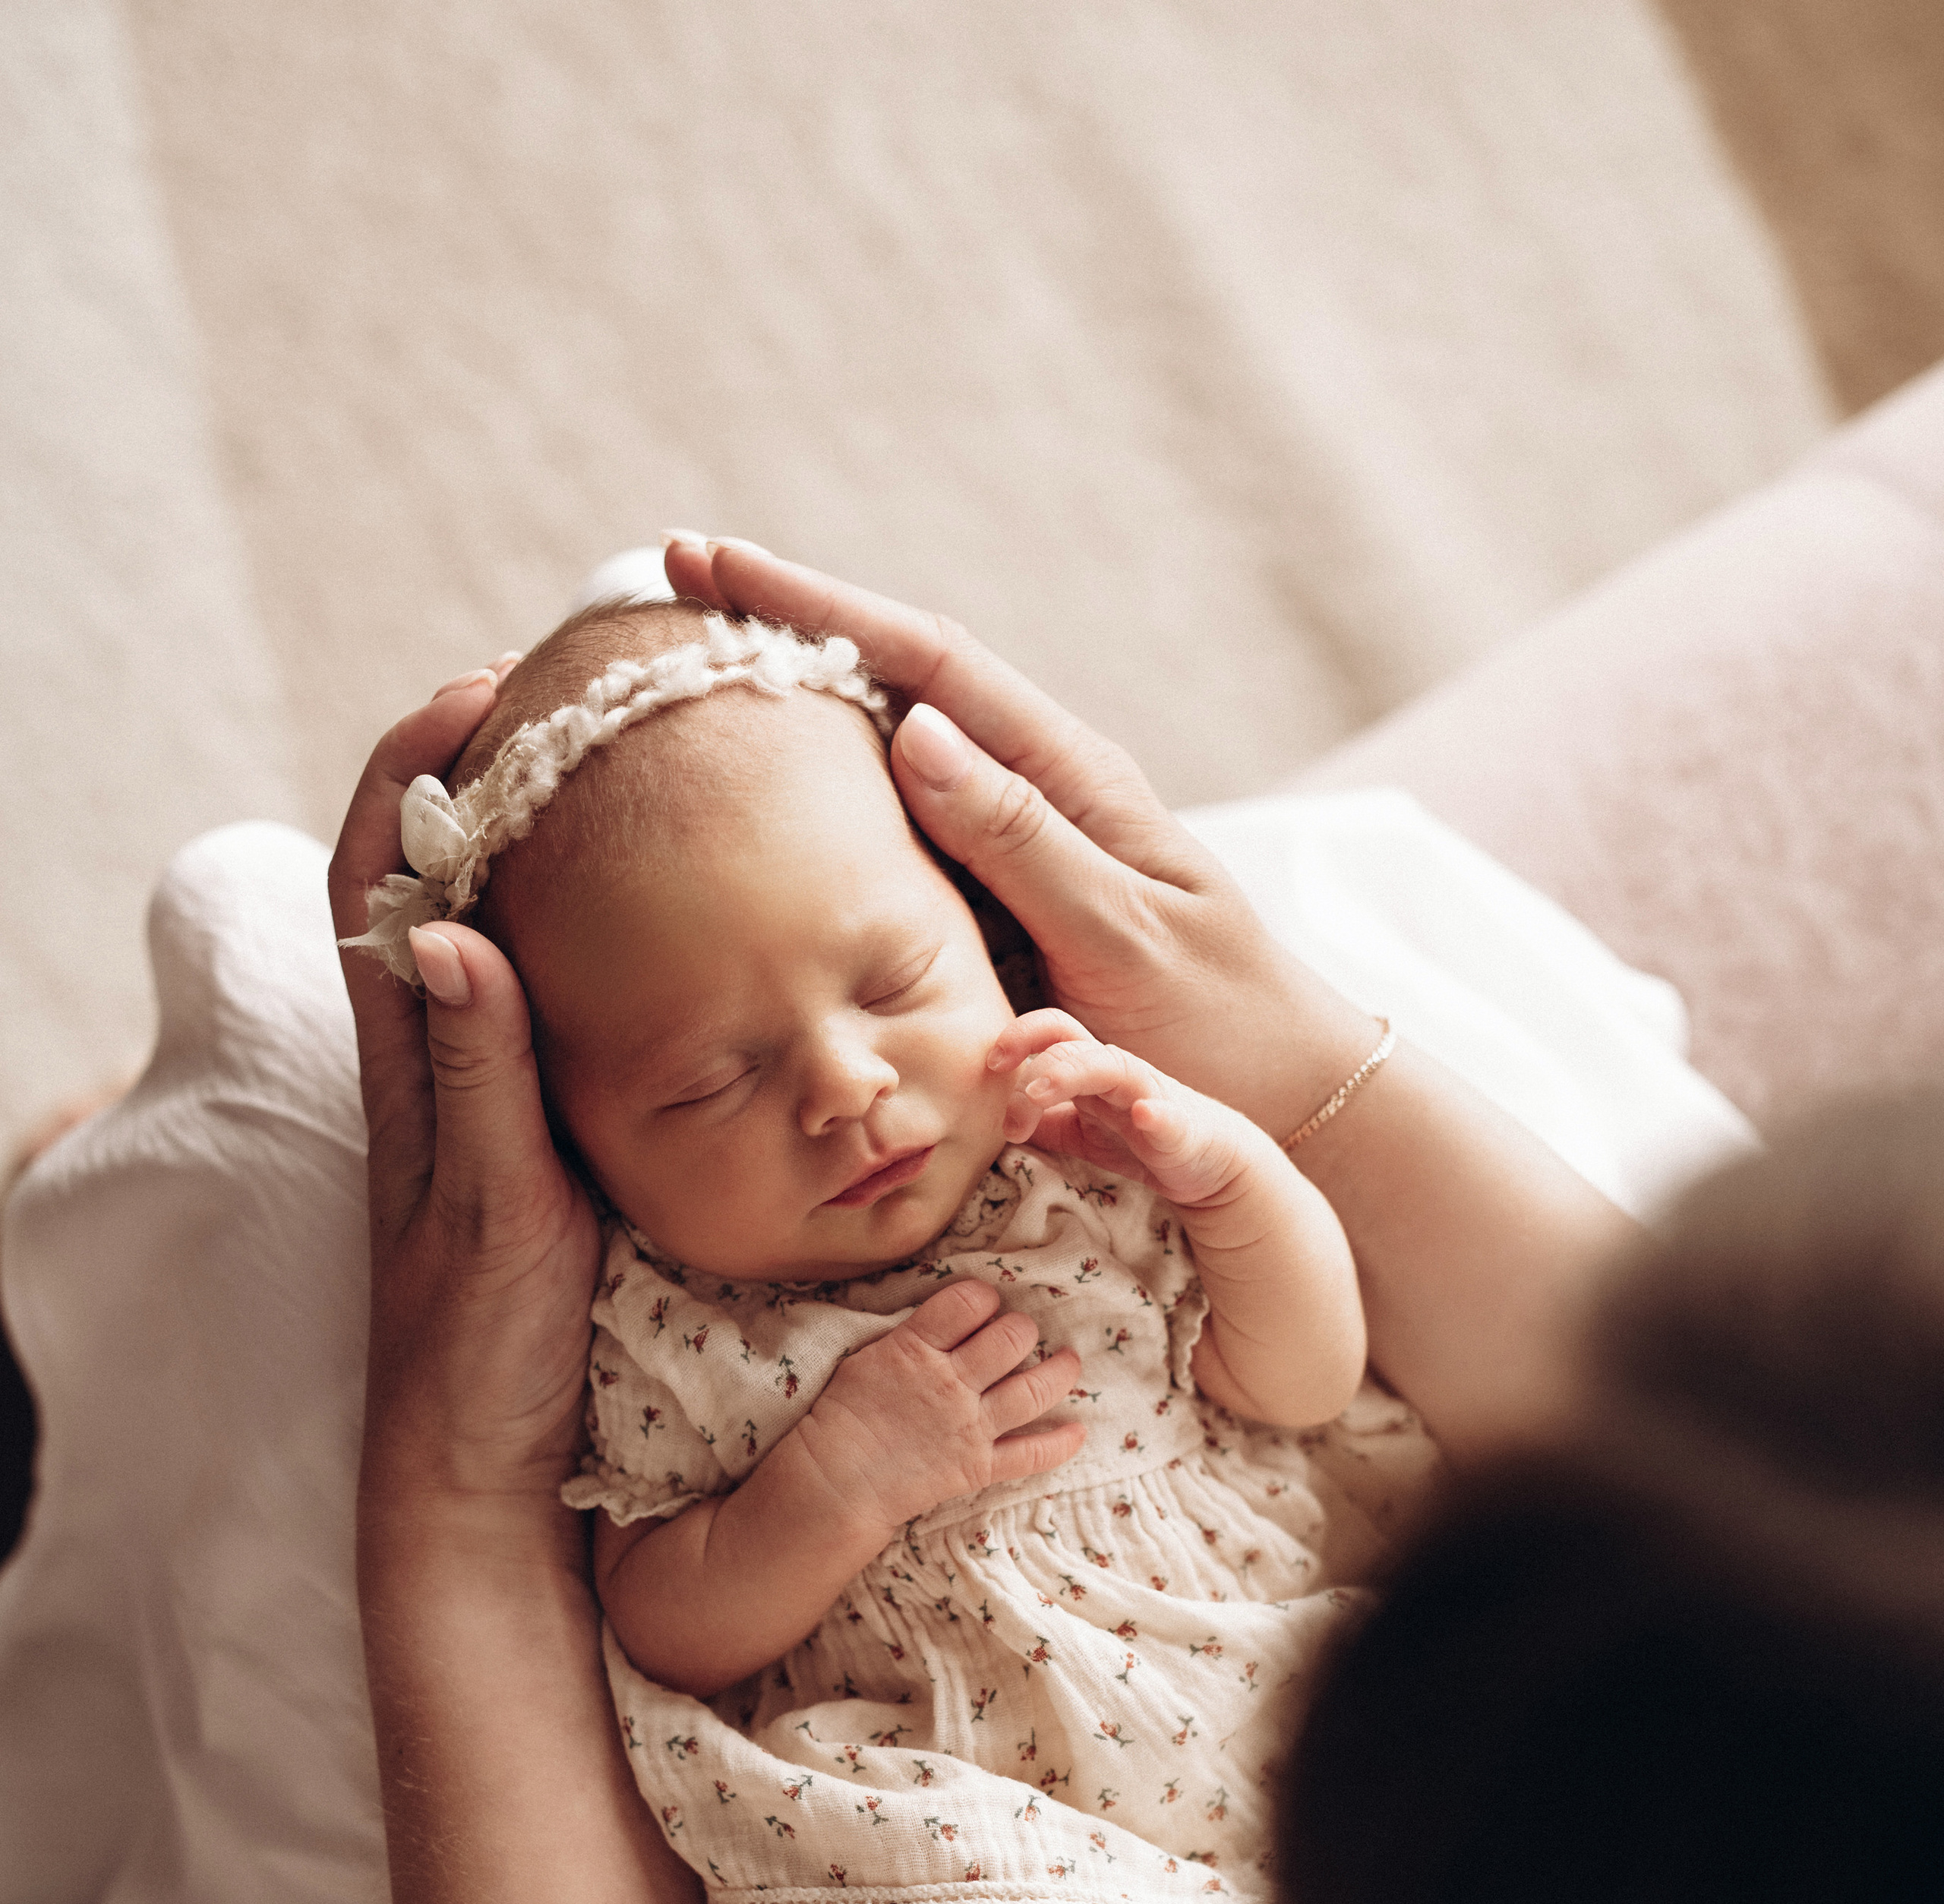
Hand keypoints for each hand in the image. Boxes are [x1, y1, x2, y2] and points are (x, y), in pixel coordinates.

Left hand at [330, 664, 601, 1527]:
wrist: (485, 1479)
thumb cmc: (480, 1359)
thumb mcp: (493, 1214)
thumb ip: (481, 1080)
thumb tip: (453, 933)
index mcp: (412, 1072)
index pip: (381, 881)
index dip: (412, 773)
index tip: (485, 693)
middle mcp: (440, 1073)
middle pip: (437, 881)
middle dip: (490, 776)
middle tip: (581, 707)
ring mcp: (488, 1108)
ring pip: (502, 943)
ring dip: (544, 852)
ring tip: (629, 783)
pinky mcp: (539, 1148)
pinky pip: (557, 1014)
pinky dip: (594, 945)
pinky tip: (666, 935)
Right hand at [663, 537, 1377, 1138]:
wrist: (1286, 1104)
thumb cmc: (1219, 1029)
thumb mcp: (1123, 937)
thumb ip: (1023, 843)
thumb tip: (916, 729)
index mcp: (1071, 778)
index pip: (926, 663)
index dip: (815, 607)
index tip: (711, 565)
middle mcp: (1035, 792)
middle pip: (891, 680)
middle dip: (782, 626)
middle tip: (666, 584)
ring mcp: (1013, 847)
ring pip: (884, 753)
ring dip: (790, 706)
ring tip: (679, 669)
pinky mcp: (995, 908)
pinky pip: (892, 837)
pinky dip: (821, 801)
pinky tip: (756, 796)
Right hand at [787, 1278, 1084, 1548]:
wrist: (832, 1484)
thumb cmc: (837, 1418)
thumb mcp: (864, 1359)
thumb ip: (909, 1338)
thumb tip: (946, 1320)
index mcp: (916, 1348)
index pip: (968, 1302)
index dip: (983, 1297)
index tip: (983, 1305)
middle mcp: (952, 1382)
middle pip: (1011, 1338)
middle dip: (1021, 1329)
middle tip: (1019, 1333)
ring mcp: (970, 1426)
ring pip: (1034, 1388)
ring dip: (1059, 1371)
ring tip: (1068, 1362)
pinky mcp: (977, 1467)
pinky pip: (1031, 1455)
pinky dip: (1060, 1444)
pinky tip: (1078, 1431)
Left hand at [992, 1007, 1274, 1210]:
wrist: (1208, 1164)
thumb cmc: (1140, 1139)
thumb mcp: (1080, 1132)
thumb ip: (1042, 1122)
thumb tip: (994, 1118)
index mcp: (1091, 1070)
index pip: (1052, 1034)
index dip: (1019, 1036)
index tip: (990, 1065)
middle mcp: (1118, 1073)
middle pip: (1073, 1042)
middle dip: (1034, 1054)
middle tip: (1002, 1085)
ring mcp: (1150, 1097)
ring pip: (1112, 1067)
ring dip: (1073, 1072)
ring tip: (1043, 1088)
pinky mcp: (1179, 1130)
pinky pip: (1168, 1116)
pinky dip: (1156, 1114)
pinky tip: (1145, 1115)